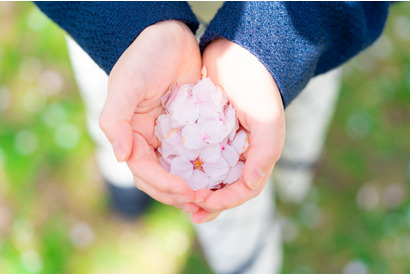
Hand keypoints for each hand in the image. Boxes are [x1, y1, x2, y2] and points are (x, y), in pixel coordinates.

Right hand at [99, 20, 201, 209]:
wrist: (171, 36)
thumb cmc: (146, 56)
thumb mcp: (126, 84)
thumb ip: (115, 119)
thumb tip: (120, 157)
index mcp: (130, 133)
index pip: (143, 168)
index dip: (162, 183)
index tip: (185, 190)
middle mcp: (147, 138)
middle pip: (158, 177)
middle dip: (175, 193)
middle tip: (199, 201)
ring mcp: (167, 136)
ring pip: (175, 171)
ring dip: (188, 187)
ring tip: (208, 198)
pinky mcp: (185, 130)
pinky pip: (191, 155)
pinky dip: (199, 168)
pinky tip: (214, 176)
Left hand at [191, 38, 285, 222]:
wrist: (239, 50)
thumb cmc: (256, 85)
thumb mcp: (266, 118)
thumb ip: (265, 152)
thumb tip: (251, 185)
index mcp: (257, 154)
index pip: (243, 189)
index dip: (225, 201)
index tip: (202, 203)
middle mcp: (241, 152)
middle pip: (225, 188)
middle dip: (208, 203)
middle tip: (189, 211)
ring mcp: (223, 141)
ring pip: (209, 175)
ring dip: (196, 188)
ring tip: (179, 196)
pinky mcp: (207, 130)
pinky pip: (196, 154)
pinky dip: (187, 166)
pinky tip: (173, 170)